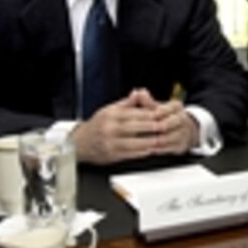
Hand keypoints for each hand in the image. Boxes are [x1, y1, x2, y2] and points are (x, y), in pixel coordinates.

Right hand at [71, 89, 197, 163]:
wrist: (80, 143)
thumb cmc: (97, 126)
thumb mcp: (109, 110)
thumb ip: (126, 103)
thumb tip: (138, 92)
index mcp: (113, 115)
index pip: (138, 113)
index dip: (152, 115)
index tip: (163, 115)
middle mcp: (112, 128)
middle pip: (140, 127)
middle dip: (155, 127)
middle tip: (168, 127)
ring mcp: (112, 142)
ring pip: (138, 142)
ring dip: (152, 141)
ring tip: (162, 139)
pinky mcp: (113, 155)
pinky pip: (132, 153)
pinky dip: (144, 151)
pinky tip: (151, 149)